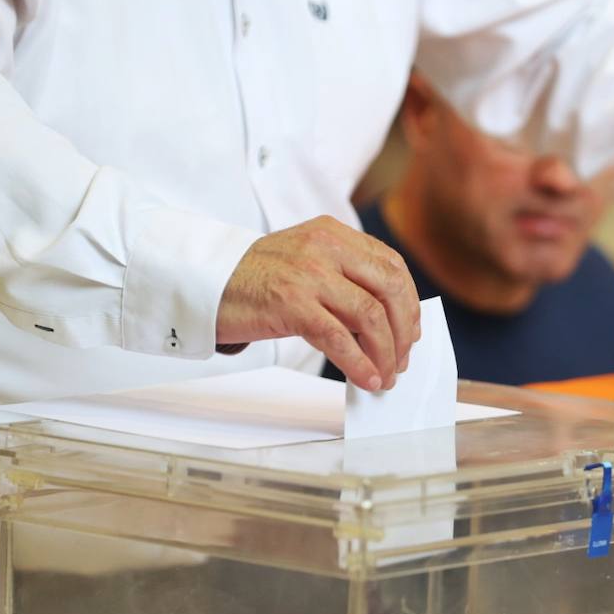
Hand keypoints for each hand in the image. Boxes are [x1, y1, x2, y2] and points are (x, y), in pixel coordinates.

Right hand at [216, 216, 420, 389]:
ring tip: (386, 376)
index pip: (391, 265)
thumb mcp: (304, 261)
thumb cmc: (253, 280)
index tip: (410, 333)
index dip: (408, 303)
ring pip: (370, 316)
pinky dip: (359, 364)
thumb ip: (342, 277)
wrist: (203, 283)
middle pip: (390, 289)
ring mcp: (309, 274)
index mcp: (333, 234)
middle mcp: (326, 247)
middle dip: (404, 331)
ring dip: (386, 353)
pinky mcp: (291, 304)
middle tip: (402, 359)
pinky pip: (339, 339)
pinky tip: (366, 379)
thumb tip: (385, 322)